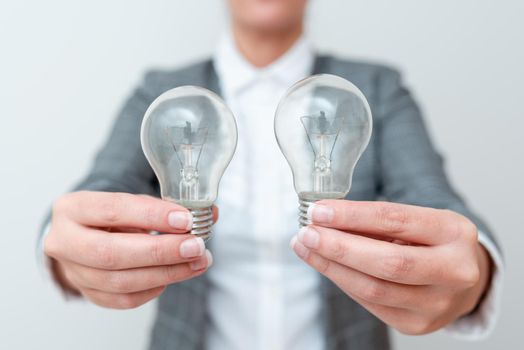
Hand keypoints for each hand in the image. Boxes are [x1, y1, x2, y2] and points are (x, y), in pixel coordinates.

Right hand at [44, 191, 215, 308]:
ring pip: (120, 281)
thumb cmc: (112, 216)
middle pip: (112, 254)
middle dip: (160, 252)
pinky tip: (174, 275)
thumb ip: (167, 207)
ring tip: (197, 262)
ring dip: (166, 273)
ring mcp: (73, 272)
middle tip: (195, 247)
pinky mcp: (87, 293)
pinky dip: (153, 288)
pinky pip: (124, 299)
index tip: (185, 220)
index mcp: (73, 208)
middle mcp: (64, 241)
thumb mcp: (132, 202)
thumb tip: (210, 214)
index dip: (151, 216)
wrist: (83, 236)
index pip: (113, 211)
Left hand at [290, 200, 491, 333]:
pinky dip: (343, 281)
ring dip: (332, 267)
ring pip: (373, 289)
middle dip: (339, 247)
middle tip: (307, 233)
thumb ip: (375, 220)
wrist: (463, 278)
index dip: (352, 216)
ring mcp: (438, 304)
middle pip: (388, 263)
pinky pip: (370, 304)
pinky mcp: (417, 324)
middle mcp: (454, 271)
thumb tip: (324, 217)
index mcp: (454, 232)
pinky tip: (326, 266)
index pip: (396, 220)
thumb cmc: (432, 242)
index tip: (319, 211)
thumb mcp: (415, 220)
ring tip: (306, 248)